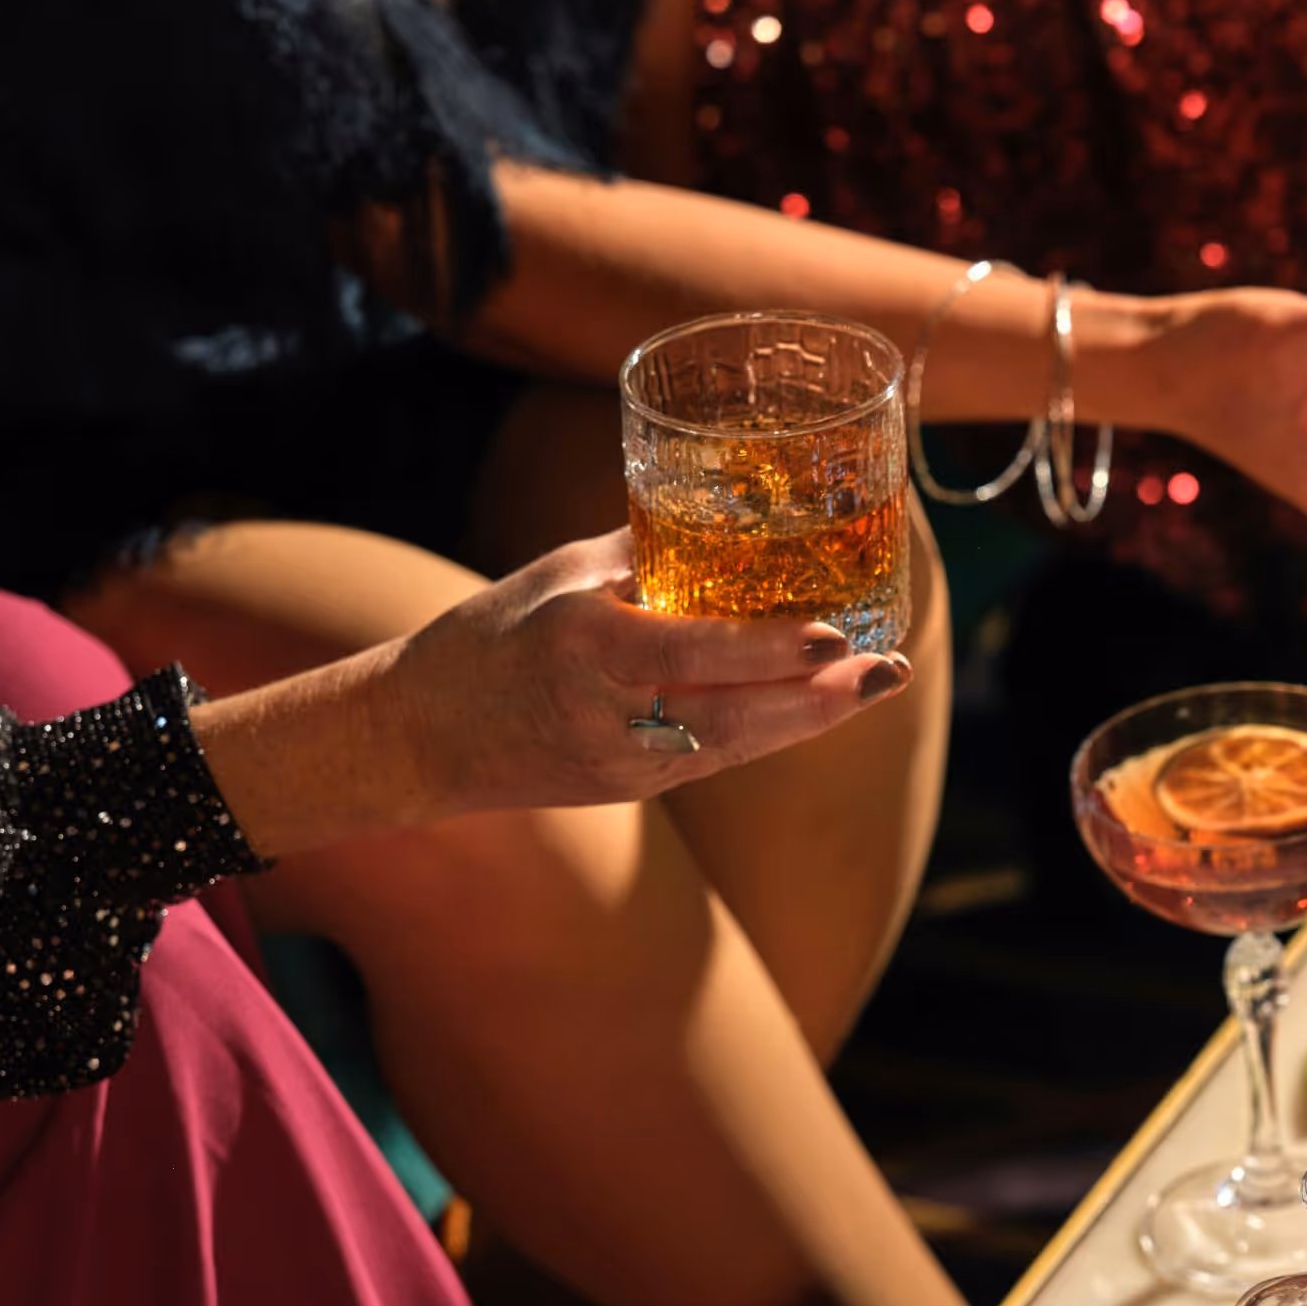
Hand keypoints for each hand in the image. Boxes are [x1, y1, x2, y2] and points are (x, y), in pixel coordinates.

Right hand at [196, 533, 907, 856]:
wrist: (416, 738)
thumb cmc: (486, 637)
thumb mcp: (558, 574)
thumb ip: (644, 553)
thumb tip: (724, 515)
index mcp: (583, 644)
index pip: (694, 651)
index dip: (769, 649)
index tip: (833, 634)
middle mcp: (607, 710)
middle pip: (736, 713)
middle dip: (821, 697)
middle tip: (889, 669)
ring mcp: (622, 762)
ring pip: (738, 744)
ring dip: (810, 717)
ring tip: (875, 684)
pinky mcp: (631, 789)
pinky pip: (716, 758)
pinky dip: (770, 731)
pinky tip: (817, 706)